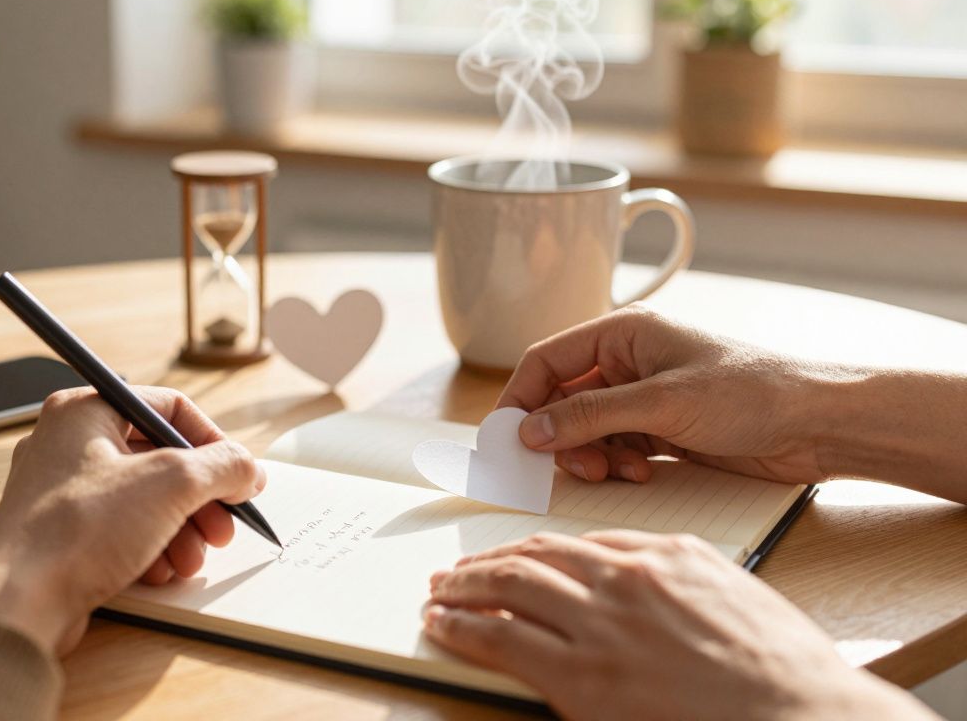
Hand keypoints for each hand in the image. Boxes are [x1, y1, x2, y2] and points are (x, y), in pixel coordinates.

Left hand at [0, 386, 264, 655]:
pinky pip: (119, 530)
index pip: (168, 408)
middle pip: (159, 459)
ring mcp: (61, 490)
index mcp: (85, 410)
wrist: (18, 602)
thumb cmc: (78, 530)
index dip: (212, 441)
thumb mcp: (171, 484)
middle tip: (223, 526)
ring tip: (192, 560)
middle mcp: (68, 443)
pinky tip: (160, 572)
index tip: (237, 474)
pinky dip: (149, 548)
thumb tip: (248, 469)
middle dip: (199, 498)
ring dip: (180, 529)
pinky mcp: (61, 534)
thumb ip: (222, 467)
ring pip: (142, 499)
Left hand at [423, 531, 934, 720]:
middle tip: (459, 570)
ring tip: (442, 590)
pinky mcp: (582, 676)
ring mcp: (601, 625)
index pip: (581, 543)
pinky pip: (502, 637)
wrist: (804, 719)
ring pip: (510, 585)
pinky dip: (463, 625)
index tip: (518, 556)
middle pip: (536, 554)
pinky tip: (444, 622)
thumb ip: (682, 583)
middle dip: (490, 560)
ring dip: (466, 585)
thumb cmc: (785, 675)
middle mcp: (626, 579)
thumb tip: (647, 588)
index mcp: (668, 556)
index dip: (537, 549)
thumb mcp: (736, 599)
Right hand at [498, 305, 846, 484]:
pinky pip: (615, 449)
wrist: (821, 425)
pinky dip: (616, 465)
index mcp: (624, 333)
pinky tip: (640, 472)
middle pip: (562, 400)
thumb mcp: (662, 403)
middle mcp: (628, 362)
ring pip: (586, 430)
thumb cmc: (754, 392)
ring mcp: (645, 398)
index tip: (507, 439)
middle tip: (571, 465)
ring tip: (615, 471)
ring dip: (590, 455)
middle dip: (560, 436)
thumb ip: (590, 416)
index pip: (546, 361)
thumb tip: (529, 431)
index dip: (521, 398)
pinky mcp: (662, 431)